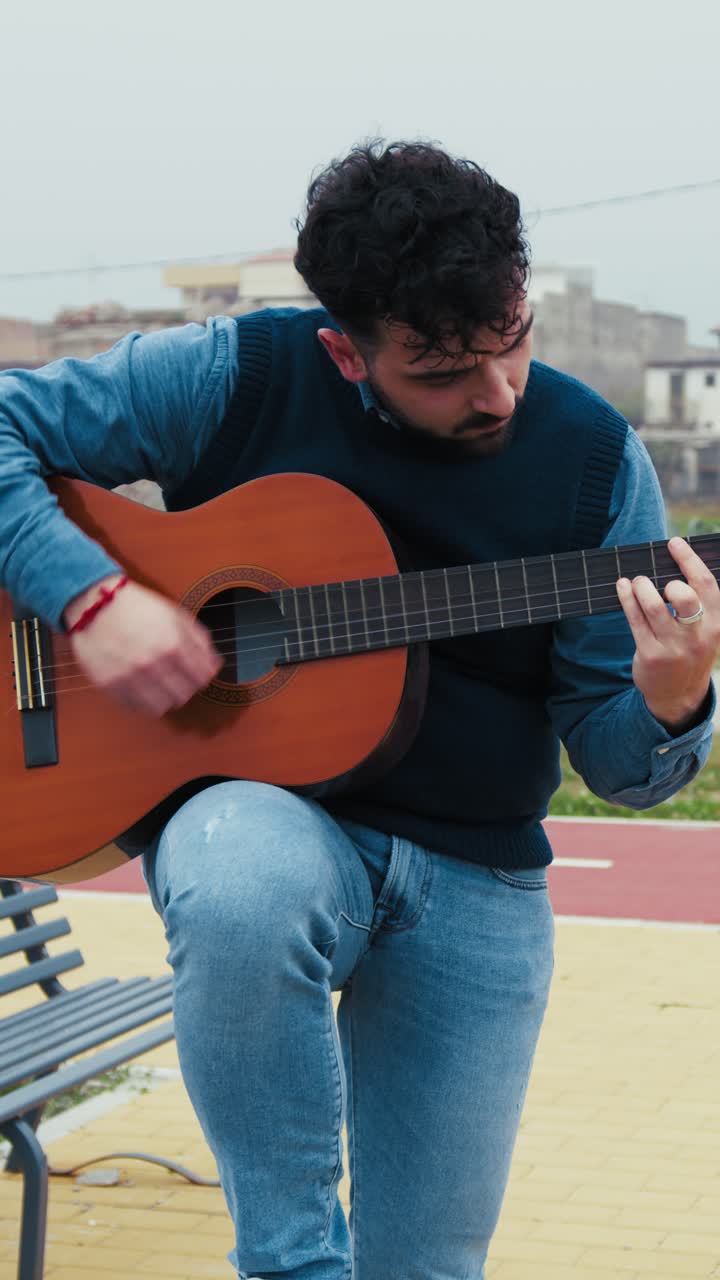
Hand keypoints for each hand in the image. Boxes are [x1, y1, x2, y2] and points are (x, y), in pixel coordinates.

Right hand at [64, 576, 222, 716]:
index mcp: (173, 644)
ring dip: (163, 698)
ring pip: (161, 708)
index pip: (203, 678)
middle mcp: (153, 664)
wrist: (95, 606)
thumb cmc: (137, 608)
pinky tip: (138, 683)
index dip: (202, 675)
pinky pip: (135, 707)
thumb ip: (199, 640)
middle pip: (185, 695)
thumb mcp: (175, 615)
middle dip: (184, 686)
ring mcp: (131, 677)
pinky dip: (140, 700)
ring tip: (156, 683)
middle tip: (175, 676)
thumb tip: (215, 665)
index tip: (195, 671)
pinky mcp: (111, 686)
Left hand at [616, 537, 719, 731]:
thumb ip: (698, 603)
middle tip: (659, 581)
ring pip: (655, 608)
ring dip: (642, 588)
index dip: (689, 560)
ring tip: (637, 581)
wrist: (679, 695)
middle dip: (670, 581)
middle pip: (686, 597)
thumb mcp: (705, 630)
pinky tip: (622, 587)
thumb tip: (673, 564)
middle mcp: (698, 636)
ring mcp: (674, 648)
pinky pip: (635, 621)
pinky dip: (627, 599)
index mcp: (716, 624)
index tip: (674, 543)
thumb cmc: (689, 651)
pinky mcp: (651, 655)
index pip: (706, 585)